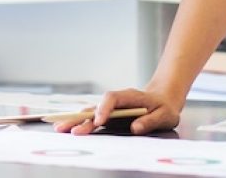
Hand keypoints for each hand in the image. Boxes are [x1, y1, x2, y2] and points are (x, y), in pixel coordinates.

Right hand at [53, 88, 181, 135]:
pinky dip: (81, 123)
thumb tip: (135, 128)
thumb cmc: (164, 107)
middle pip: (95, 106)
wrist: (162, 100)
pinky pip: (93, 119)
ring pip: (91, 113)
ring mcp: (111, 108)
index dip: (103, 109)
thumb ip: (151, 121)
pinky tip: (70, 128)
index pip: (111, 98)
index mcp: (129, 96)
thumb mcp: (165, 115)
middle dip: (81, 118)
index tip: (99, 121)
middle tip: (68, 129)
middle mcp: (116, 100)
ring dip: (76, 121)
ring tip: (61, 129)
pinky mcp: (109, 116)